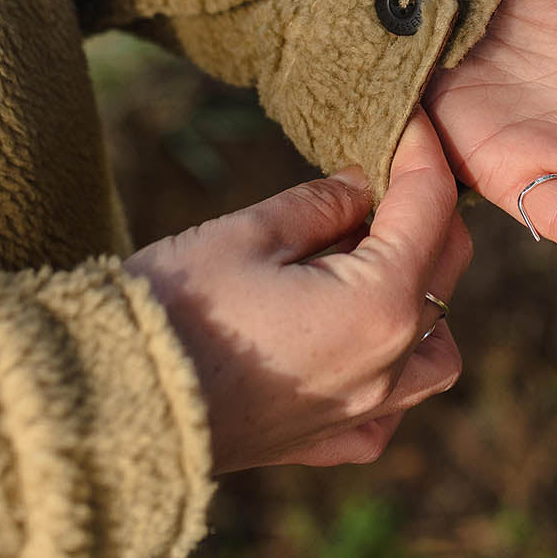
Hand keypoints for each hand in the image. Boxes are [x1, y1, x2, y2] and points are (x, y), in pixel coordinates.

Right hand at [124, 109, 471, 471]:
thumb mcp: (249, 232)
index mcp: (377, 304)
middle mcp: (387, 366)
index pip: (428, 207)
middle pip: (444, 271)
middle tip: (380, 172)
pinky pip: (390, 407)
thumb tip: (362, 183)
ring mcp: (361, 413)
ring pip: (435, 350)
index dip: (421, 150)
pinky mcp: (325, 442)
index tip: (408, 116)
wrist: (112, 402)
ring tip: (370, 259)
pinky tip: (350, 339)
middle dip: (426, 211)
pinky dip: (391, 369)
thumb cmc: (176, 307)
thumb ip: (320, 204)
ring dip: (422, 296)